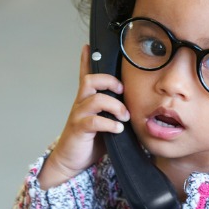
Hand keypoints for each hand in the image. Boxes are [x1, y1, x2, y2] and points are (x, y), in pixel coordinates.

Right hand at [38, 45, 129, 189]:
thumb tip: (137, 108)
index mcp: (87, 100)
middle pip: (90, 80)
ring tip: (124, 117)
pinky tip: (118, 130)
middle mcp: (81, 104)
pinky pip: (94, 121)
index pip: (85, 75)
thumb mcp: (105, 123)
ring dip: (115, 106)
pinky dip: (110, 124)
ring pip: (95, 99)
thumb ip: (115, 113)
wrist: (72, 162)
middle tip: (123, 91)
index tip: (88, 46)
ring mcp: (78, 115)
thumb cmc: (91, 142)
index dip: (86, 60)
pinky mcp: (79, 129)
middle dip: (109, 81)